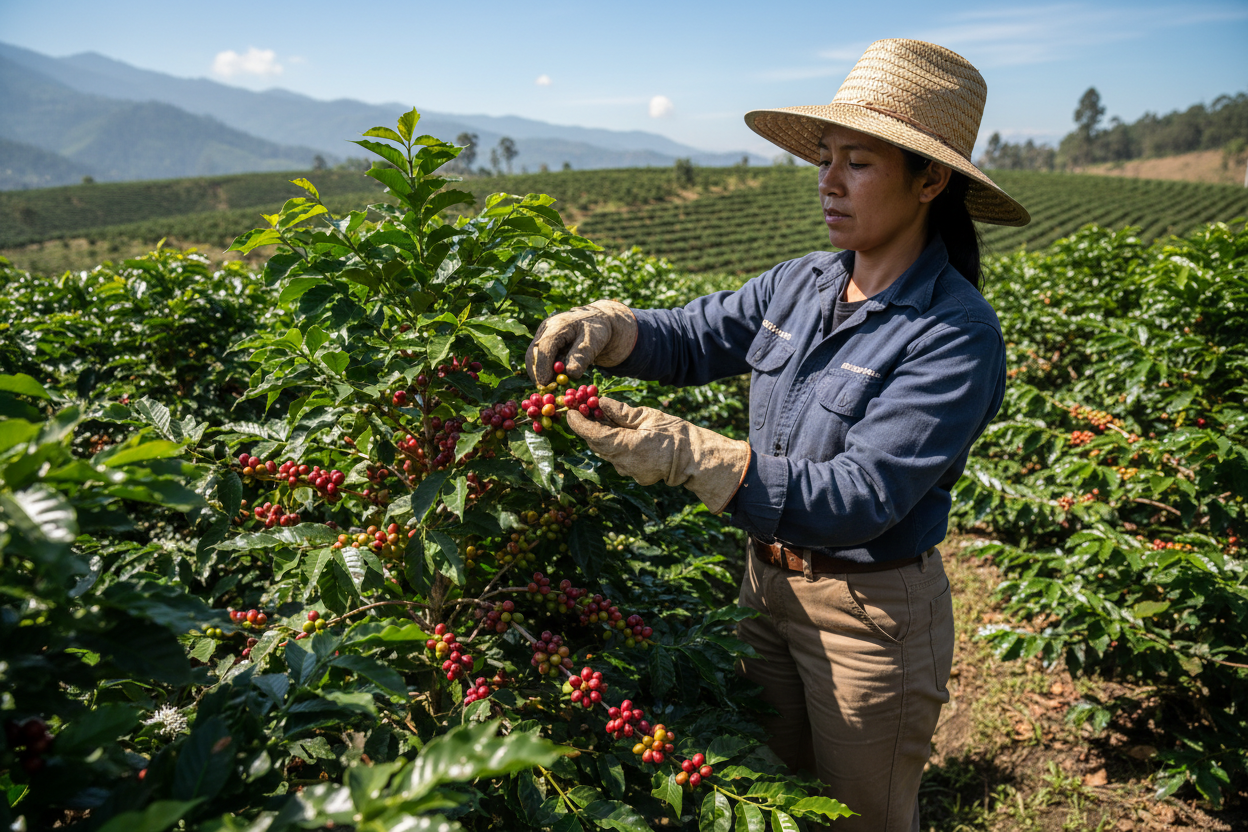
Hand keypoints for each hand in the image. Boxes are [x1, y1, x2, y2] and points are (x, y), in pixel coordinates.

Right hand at [525, 300, 636, 384]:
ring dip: (541, 374)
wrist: (598, 323)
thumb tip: (569, 373)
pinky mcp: (544, 346)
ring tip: (555, 385)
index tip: (546, 384)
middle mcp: (546, 330)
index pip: (544, 347)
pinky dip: (545, 372)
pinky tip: (556, 379)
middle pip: (533, 354)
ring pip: (534, 359)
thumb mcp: (595, 342)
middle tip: (549, 389)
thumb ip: (582, 356)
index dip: (543, 367)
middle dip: (538, 374)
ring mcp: (543, 338)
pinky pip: (539, 362)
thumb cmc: (597, 331)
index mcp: (558, 325)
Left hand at [566, 398, 750, 513]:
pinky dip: (615, 445)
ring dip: (601, 436)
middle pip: (596, 444)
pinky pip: (618, 458)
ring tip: (603, 418)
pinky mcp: (635, 475)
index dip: (578, 423)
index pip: (593, 434)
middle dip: (588, 427)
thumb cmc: (674, 433)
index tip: (570, 411)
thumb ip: (621, 412)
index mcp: (626, 445)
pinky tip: (621, 434)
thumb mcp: (647, 416)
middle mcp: (623, 462)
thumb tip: (599, 403)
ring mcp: (628, 472)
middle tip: (584, 409)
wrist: (694, 458)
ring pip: (606, 452)